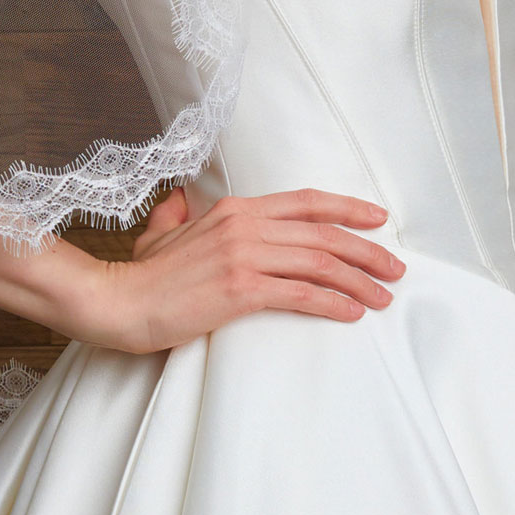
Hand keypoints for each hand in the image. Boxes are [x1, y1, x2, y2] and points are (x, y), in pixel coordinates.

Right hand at [64, 185, 404, 354]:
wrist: (119, 301)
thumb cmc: (142, 273)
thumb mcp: (161, 232)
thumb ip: (177, 213)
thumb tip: (180, 201)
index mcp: (235, 210)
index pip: (306, 202)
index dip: (348, 209)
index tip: (379, 219)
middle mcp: (245, 226)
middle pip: (323, 233)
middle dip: (368, 250)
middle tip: (395, 268)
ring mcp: (244, 256)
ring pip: (320, 262)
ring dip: (359, 280)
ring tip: (383, 296)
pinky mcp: (241, 290)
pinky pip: (301, 294)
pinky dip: (333, 302)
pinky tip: (352, 313)